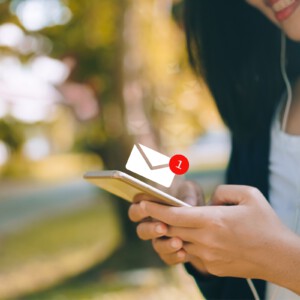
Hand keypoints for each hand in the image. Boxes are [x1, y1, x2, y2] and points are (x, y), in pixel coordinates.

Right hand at [128, 181, 207, 271]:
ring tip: (178, 242)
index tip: (145, 207)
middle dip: (151, 230)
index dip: (138, 210)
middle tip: (162, 227)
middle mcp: (151, 225)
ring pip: (156, 246)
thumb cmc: (189, 196)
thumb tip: (187, 203)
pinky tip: (183, 253)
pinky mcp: (172, 252)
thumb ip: (187, 193)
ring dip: (165, 245)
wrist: (202, 216)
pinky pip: (169, 258)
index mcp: (148, 208)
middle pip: (141, 231)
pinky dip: (175, 256)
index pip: (135, 211)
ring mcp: (160, 240)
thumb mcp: (190, 190)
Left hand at [134, 185, 291, 280]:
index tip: (142, 203)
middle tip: (146, 210)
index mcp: (213, 220)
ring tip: (167, 223)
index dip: (155, 209)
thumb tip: (208, 201)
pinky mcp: (212, 268)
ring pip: (178, 243)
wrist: (280, 257)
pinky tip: (189, 237)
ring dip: (170, 233)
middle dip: (157, 220)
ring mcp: (208, 256)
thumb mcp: (249, 195)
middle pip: (170, 230)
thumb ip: (223, 191)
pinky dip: (185, 245)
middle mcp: (206, 240)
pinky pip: (191, 254)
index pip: (174, 216)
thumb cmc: (266, 223)